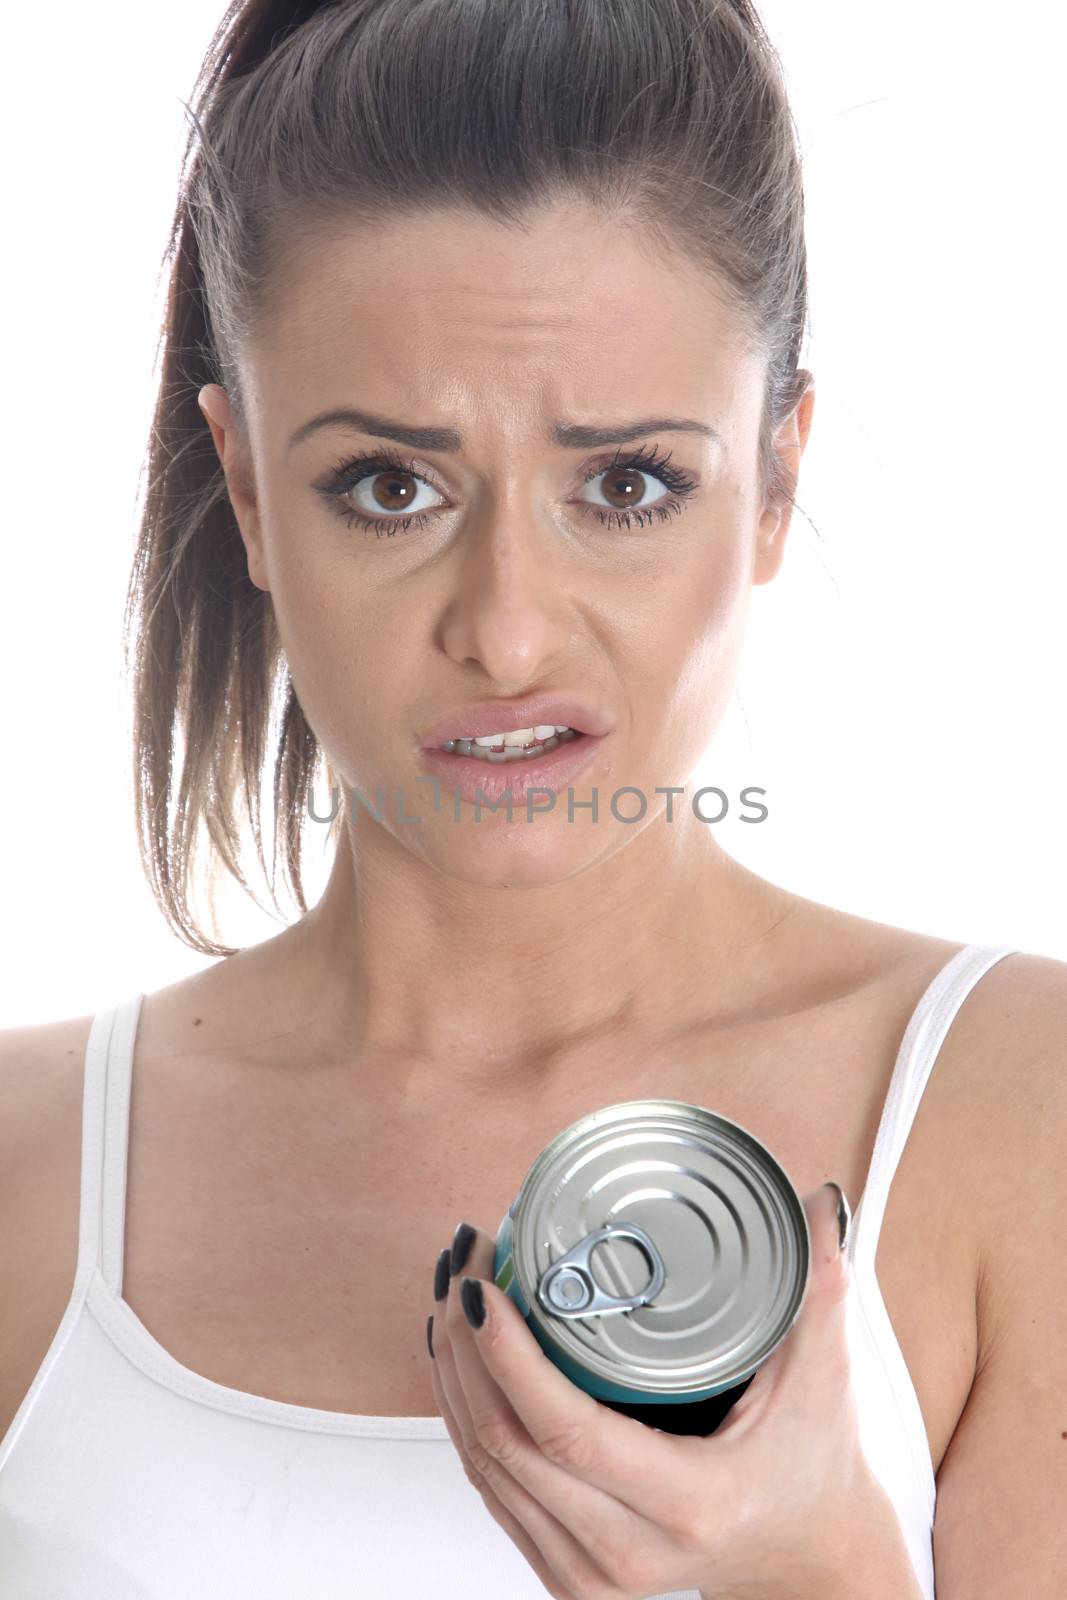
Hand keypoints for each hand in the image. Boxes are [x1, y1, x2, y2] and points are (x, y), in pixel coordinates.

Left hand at [427, 1184, 910, 1599]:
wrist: (808, 1557)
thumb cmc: (813, 1466)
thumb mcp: (823, 1378)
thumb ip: (821, 1286)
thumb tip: (819, 1200)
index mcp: (688, 1501)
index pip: (565, 1430)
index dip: (508, 1355)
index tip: (484, 1285)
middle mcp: (628, 1551)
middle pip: (506, 1444)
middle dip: (465, 1346)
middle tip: (467, 1263)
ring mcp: (588, 1574)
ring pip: (485, 1468)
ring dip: (452, 1376)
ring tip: (454, 1291)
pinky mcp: (565, 1573)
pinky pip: (492, 1490)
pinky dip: (463, 1418)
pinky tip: (459, 1358)